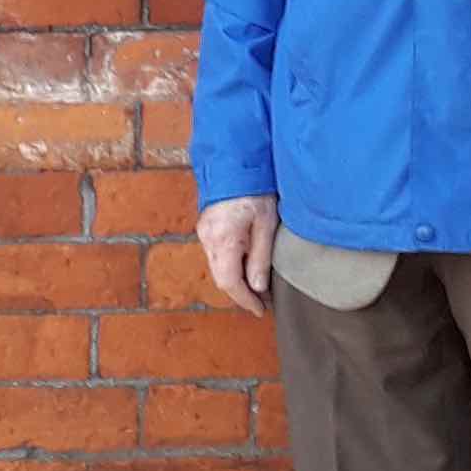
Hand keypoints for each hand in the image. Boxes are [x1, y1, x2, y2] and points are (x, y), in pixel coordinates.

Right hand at [195, 193, 276, 318]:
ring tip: (258, 285)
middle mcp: (208, 238)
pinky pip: (216, 254)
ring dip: (236, 279)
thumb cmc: (256, 189)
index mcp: (223, 240)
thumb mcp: (266, 223)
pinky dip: (230, 264)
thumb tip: (258, 288)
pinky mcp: (205, 225)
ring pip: (218, 266)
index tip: (260, 310)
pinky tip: (247, 264)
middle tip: (261, 301)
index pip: (230, 282)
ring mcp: (204, 231)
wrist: (236, 160)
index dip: (245, 300)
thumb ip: (261, 257)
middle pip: (221, 277)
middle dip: (241, 293)